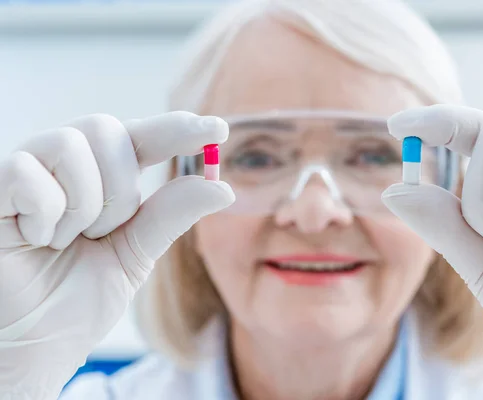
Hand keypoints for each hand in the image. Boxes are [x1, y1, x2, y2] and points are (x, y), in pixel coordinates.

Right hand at [0, 112, 233, 398]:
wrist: (30, 348)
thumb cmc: (74, 302)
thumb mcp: (134, 256)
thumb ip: (170, 216)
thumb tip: (223, 188)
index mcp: (102, 180)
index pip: (142, 137)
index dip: (177, 128)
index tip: (219, 129)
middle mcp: (64, 168)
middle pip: (107, 129)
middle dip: (119, 189)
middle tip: (102, 234)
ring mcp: (26, 173)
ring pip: (70, 143)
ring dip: (83, 204)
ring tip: (65, 242)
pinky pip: (26, 171)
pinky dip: (45, 212)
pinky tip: (36, 239)